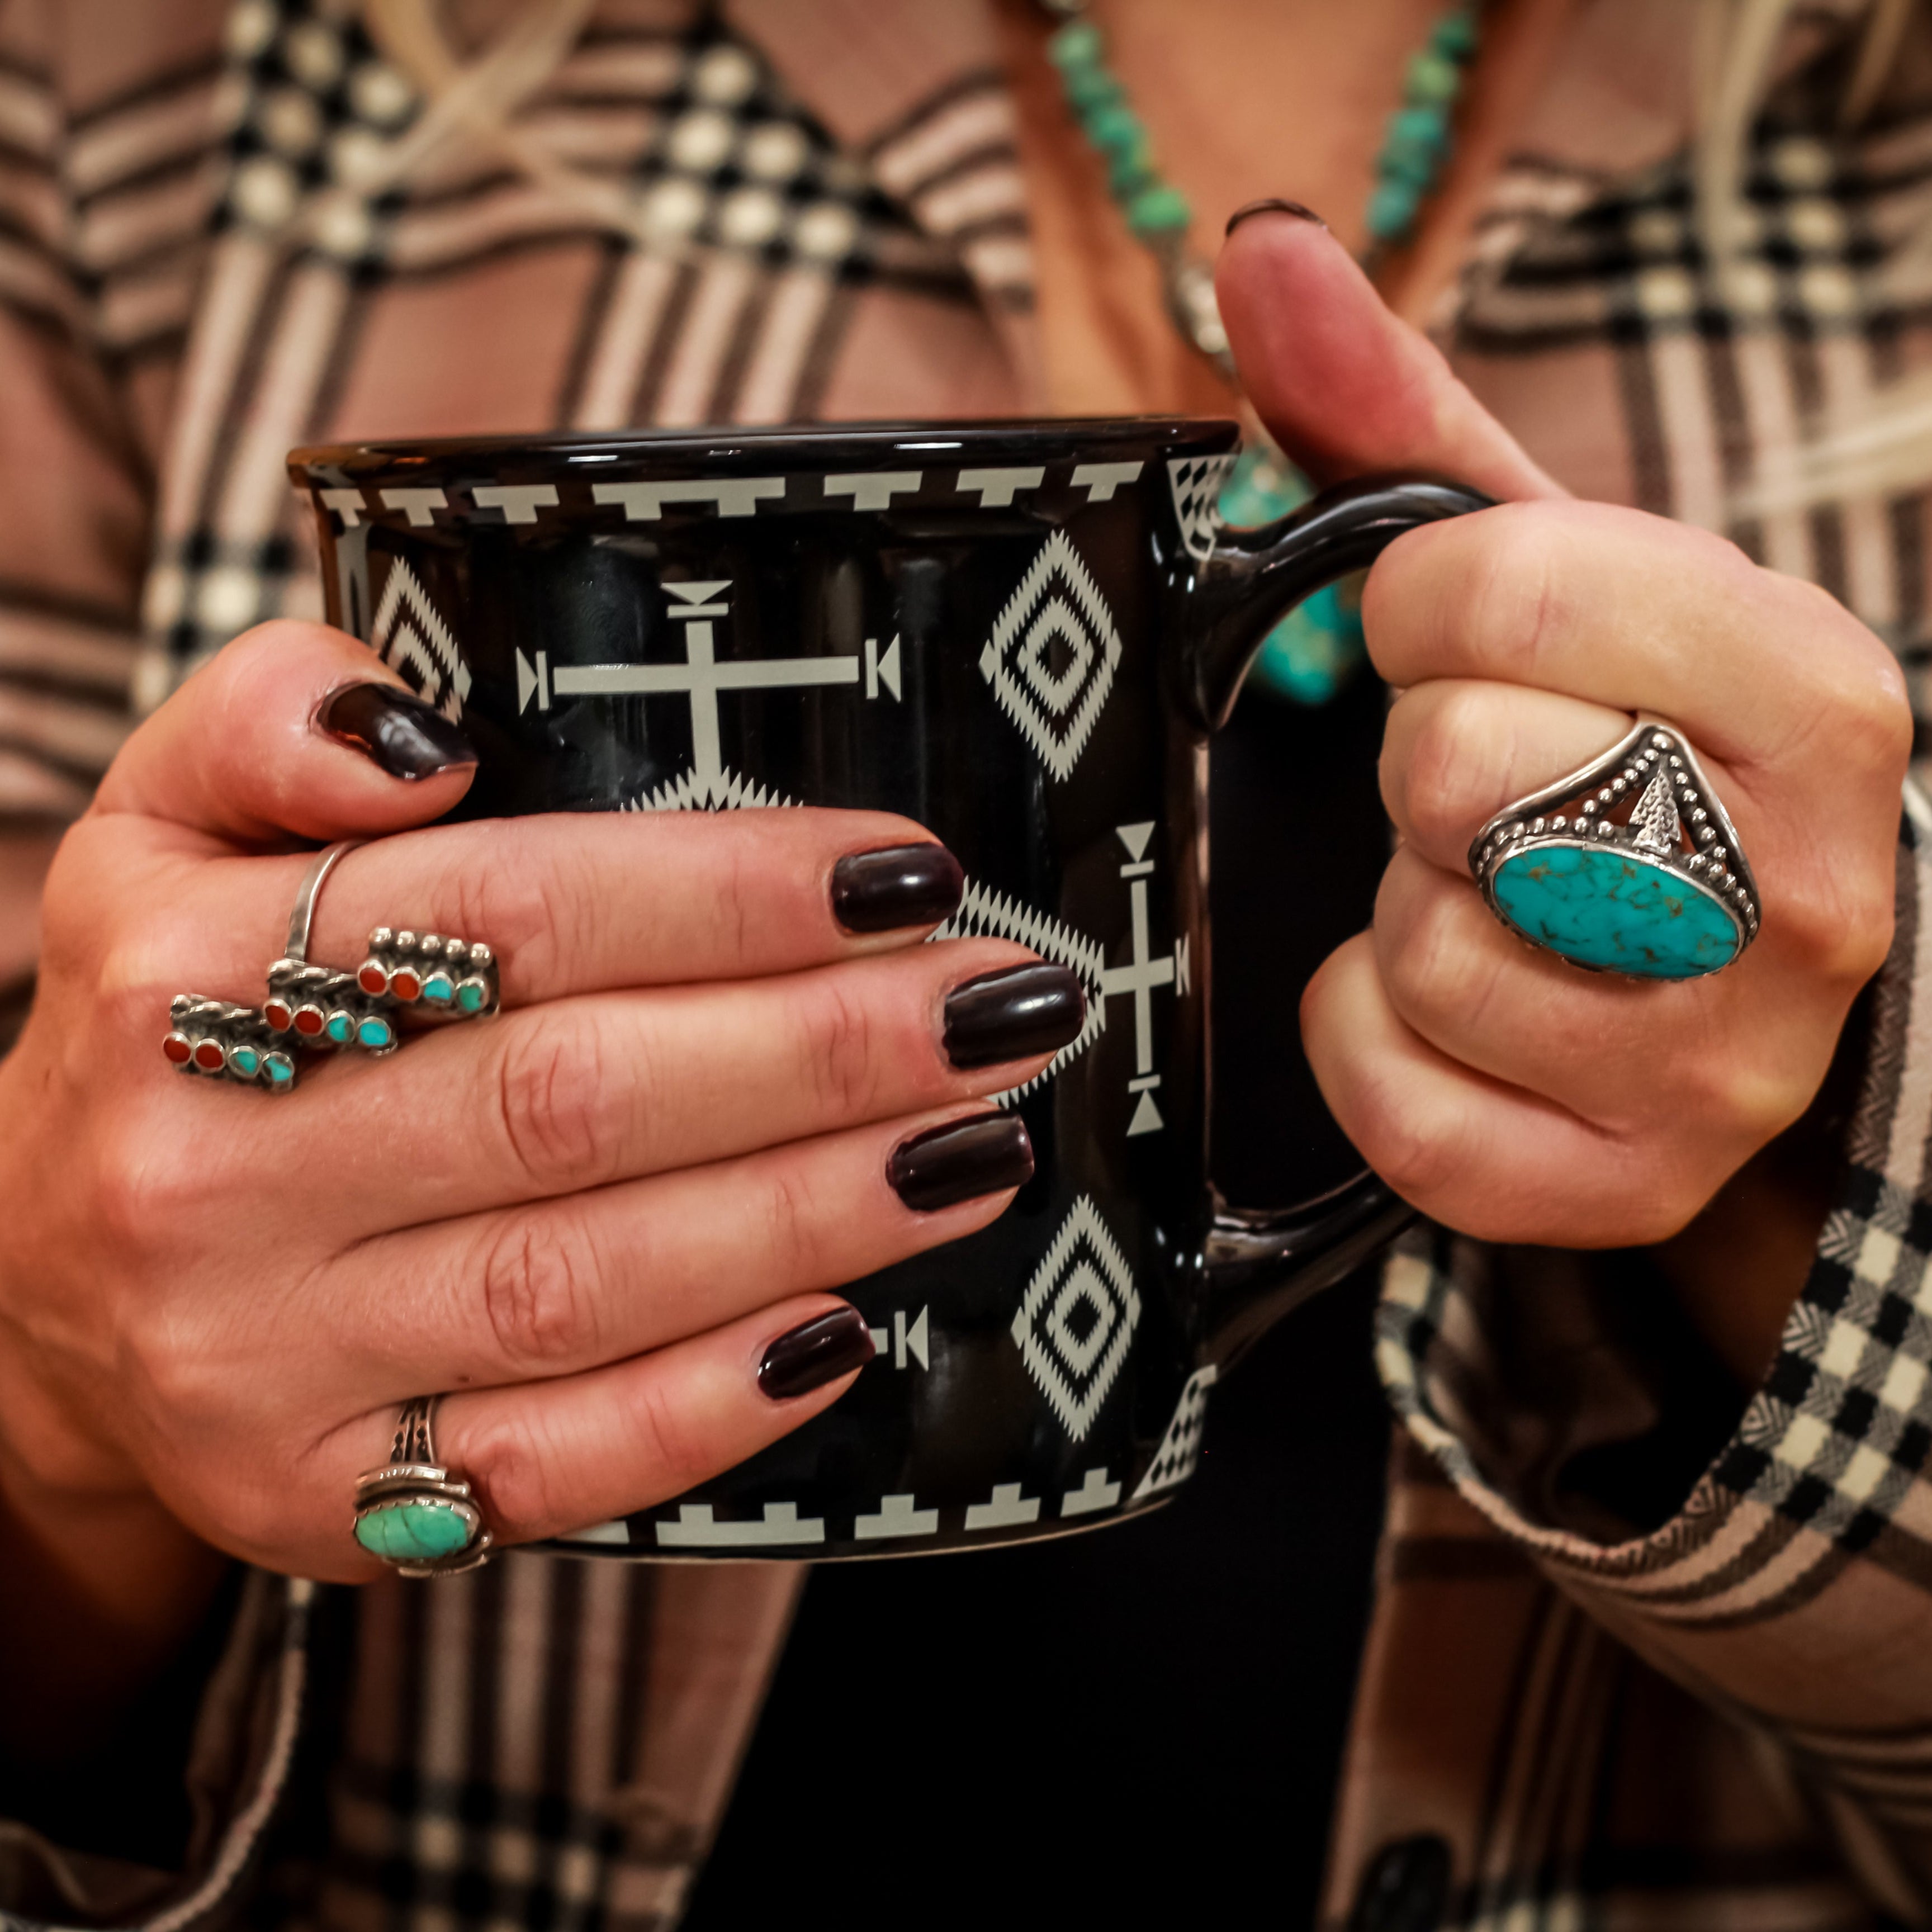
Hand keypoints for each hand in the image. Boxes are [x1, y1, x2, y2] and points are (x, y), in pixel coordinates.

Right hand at [0, 623, 1072, 1597]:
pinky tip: (847, 1328)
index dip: (733, 892)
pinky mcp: (321, 1499)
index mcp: (183, 972)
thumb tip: (430, 733)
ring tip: (978, 1144)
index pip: (511, 911)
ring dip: (815, 1212)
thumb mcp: (165, 821)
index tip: (907, 874)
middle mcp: (212, 1172)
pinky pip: (547, 1466)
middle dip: (827, 1052)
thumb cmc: (169, 1021)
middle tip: (1002, 1007)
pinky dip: (713, 1402)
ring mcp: (263, 1359)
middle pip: (576, 1097)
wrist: (40, 1272)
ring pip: (587, 1283)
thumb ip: (277, 716)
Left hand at [1215, 212, 1908, 1291]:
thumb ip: (1398, 420)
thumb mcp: (1552, 573)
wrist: (1732, 962)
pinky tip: (1440, 1000)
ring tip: (1487, 893)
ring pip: (1423, 946)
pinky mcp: (1619, 1185)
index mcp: (1813, 696)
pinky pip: (1392, 1098)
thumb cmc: (1634, 747)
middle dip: (1421, 764)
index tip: (1451, 641)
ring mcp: (1717, 1065)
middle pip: (1454, 773)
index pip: (1502, 596)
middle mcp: (1799, 893)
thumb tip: (1260, 255)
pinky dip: (1368, 1038)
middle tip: (1485, 784)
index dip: (1418, 612)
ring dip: (1405, 904)